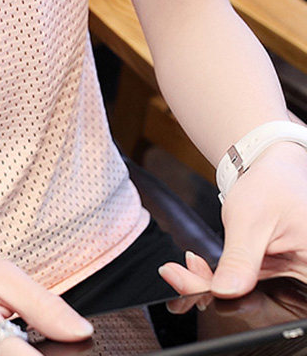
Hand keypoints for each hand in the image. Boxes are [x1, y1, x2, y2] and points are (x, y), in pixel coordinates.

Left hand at [159, 141, 306, 297]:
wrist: (271, 169)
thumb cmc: (272, 188)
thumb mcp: (250, 222)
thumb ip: (239, 260)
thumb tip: (224, 291)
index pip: (276, 304)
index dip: (235, 302)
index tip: (191, 290)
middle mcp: (306, 281)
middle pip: (259, 304)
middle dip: (215, 293)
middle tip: (179, 277)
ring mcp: (291, 280)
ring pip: (248, 297)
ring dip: (212, 286)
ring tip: (185, 269)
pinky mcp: (275, 275)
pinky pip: (245, 286)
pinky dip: (219, 278)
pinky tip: (197, 267)